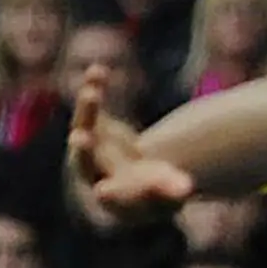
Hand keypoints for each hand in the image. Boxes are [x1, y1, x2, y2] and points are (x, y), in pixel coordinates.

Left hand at [68, 74, 193, 221]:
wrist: (137, 180)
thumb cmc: (157, 193)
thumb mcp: (169, 196)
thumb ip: (173, 190)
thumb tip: (186, 187)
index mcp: (116, 197)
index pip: (111, 196)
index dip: (108, 194)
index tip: (102, 191)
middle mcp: (96, 173)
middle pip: (85, 163)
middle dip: (84, 150)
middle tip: (80, 138)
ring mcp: (92, 148)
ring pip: (84, 129)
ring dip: (88, 110)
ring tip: (91, 93)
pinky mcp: (95, 127)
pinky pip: (91, 106)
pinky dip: (93, 88)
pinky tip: (97, 70)